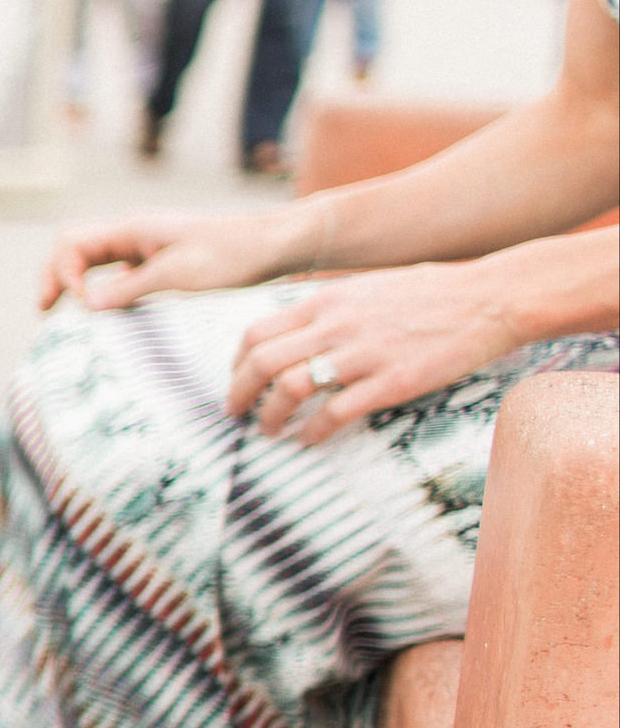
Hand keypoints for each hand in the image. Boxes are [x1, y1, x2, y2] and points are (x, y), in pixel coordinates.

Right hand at [39, 206, 307, 310]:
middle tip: (44, 310)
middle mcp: (132, 234)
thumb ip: (129, 288)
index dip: (65, 275)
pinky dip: (100, 289)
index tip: (83, 305)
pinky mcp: (158, 262)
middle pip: (73, 249)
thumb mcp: (178, 275)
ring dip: (72, 281)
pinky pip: (115, 272)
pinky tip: (103, 310)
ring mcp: (144, 247)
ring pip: (92, 260)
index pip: (72, 244)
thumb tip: (87, 304)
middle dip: (53, 276)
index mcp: (132, 229)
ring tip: (61, 311)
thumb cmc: (232, 255)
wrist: (275, 245)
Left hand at [225, 260, 521, 443]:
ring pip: (291, 387)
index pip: (257, 333)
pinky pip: (336, 412)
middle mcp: (337, 324)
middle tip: (236, 414)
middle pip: (262, 362)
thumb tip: (293, 332)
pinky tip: (310, 440)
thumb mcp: (366, 288)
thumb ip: (327, 309)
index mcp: (326, 301)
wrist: (490, 298)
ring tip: (269, 430)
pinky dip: (314, 431)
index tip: (237, 381)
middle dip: (239, 393)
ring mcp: (364, 353)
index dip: (237, 363)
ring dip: (270, 415)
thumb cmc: (430, 294)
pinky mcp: (393, 381)